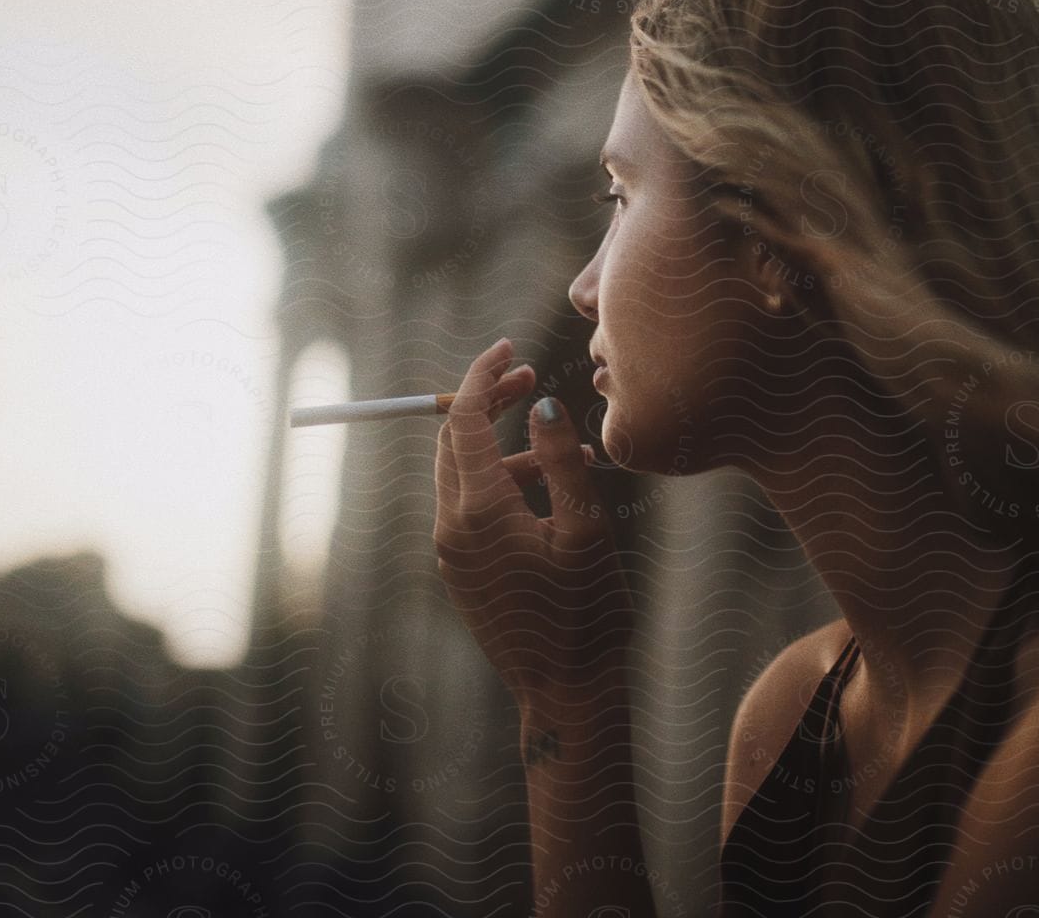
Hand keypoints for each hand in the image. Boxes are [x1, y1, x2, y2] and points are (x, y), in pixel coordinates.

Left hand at [433, 338, 637, 710]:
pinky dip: (501, 482)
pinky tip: (549, 493)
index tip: (510, 347)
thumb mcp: (587, 528)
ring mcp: (451, 552)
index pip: (463, 419)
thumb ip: (563, 459)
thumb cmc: (586, 611)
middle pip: (453, 440)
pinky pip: (470, 506)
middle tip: (530, 376)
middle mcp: (452, 528)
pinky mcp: (461, 570)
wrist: (565, 690)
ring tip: (563, 452)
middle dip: (487, 401)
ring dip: (503, 446)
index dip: (483, 376)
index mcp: (480, 512)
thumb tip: (539, 403)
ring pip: (462, 473)